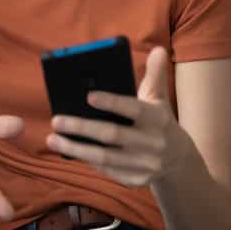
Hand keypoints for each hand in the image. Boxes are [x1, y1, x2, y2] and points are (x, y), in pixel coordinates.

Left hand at [46, 46, 194, 187]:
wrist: (178, 159)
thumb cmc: (157, 120)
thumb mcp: (159, 98)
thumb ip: (154, 75)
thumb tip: (157, 49)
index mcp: (156, 118)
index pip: (132, 108)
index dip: (111, 102)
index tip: (88, 96)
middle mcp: (153, 142)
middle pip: (112, 134)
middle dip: (81, 127)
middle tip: (56, 119)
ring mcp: (145, 164)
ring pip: (105, 156)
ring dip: (76, 148)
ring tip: (52, 138)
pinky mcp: (136, 180)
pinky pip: (107, 170)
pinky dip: (87, 160)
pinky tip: (68, 150)